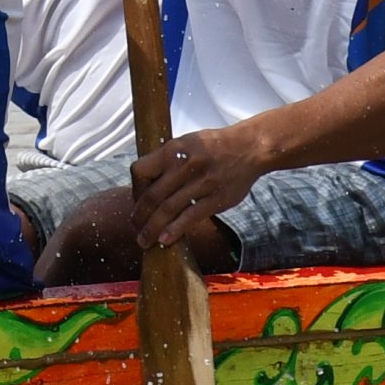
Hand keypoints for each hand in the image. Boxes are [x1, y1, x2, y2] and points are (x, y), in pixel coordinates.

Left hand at [132, 121, 276, 251]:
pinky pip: (190, 217)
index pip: (140, 171)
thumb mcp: (186, 142)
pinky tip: (165, 240)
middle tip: (136, 229)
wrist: (249, 147)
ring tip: (145, 241)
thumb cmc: (214, 146)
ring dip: (152, 229)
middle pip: (152, 197)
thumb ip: (166, 160)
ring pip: (168, 210)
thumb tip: (145, 184)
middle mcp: (185, 165)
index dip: (135, 190)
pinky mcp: (216, 198)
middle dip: (140, 217)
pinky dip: (174, 231)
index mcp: (173, 149)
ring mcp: (201, 183)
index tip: (136, 202)